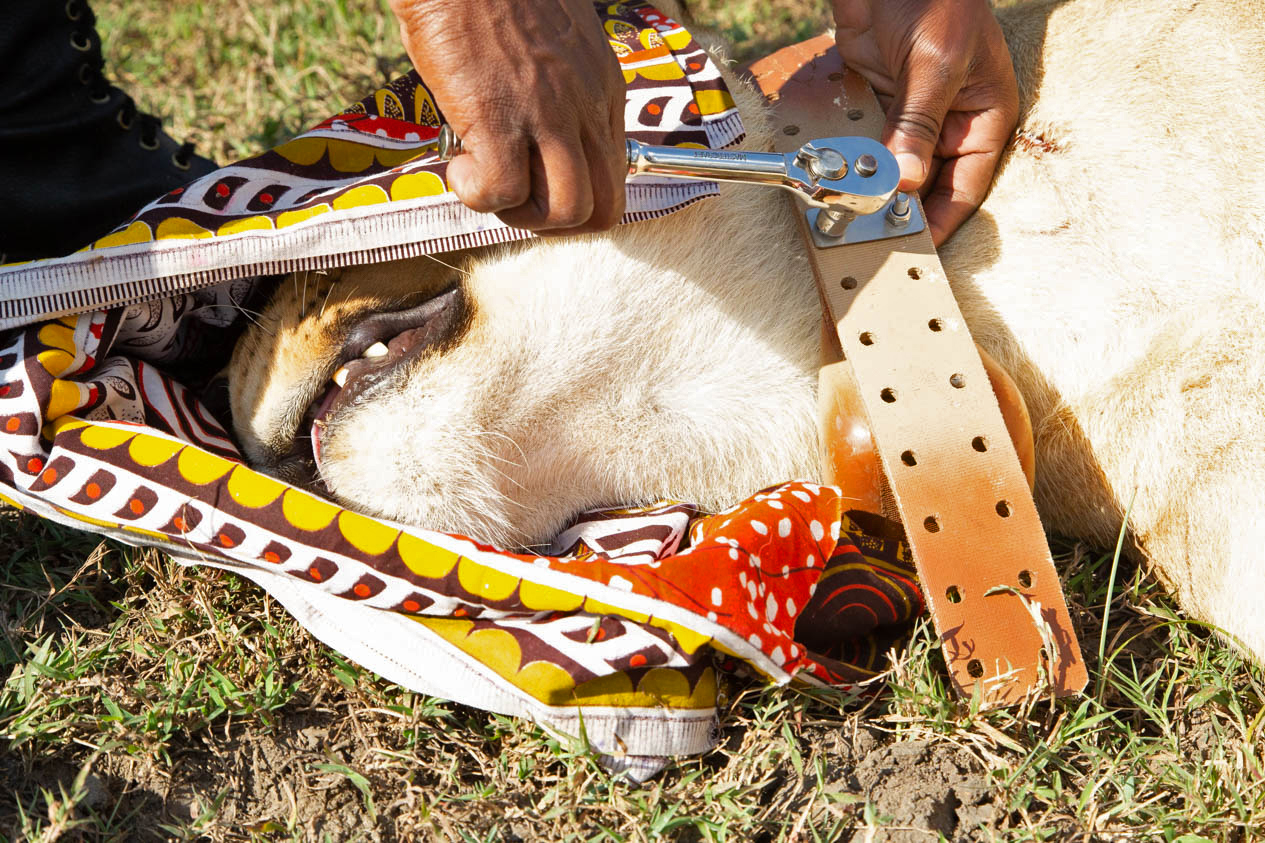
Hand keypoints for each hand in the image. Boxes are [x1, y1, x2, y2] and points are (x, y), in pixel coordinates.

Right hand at [388, 0, 626, 232]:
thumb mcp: (557, 40)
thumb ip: (561, 86)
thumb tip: (537, 127)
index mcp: (603, 89)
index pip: (614, 177)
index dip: (573, 195)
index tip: (537, 181)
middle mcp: (585, 108)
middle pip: (602, 208)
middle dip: (554, 220)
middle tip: (513, 196)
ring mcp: (546, 116)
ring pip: (565, 211)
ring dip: (521, 214)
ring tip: (487, 183)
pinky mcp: (497, 119)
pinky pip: (502, 192)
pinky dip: (478, 195)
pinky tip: (460, 167)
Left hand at [832, 0, 1017, 243]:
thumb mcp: (936, 62)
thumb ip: (918, 122)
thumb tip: (905, 181)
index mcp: (983, 114)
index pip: (966, 184)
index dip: (942, 218)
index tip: (917, 246)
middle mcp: (949, 120)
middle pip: (927, 183)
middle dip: (903, 208)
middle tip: (877, 237)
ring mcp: (912, 112)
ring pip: (894, 167)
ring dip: (875, 189)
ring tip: (855, 218)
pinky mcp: (877, 98)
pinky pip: (867, 141)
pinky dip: (854, 161)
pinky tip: (839, 181)